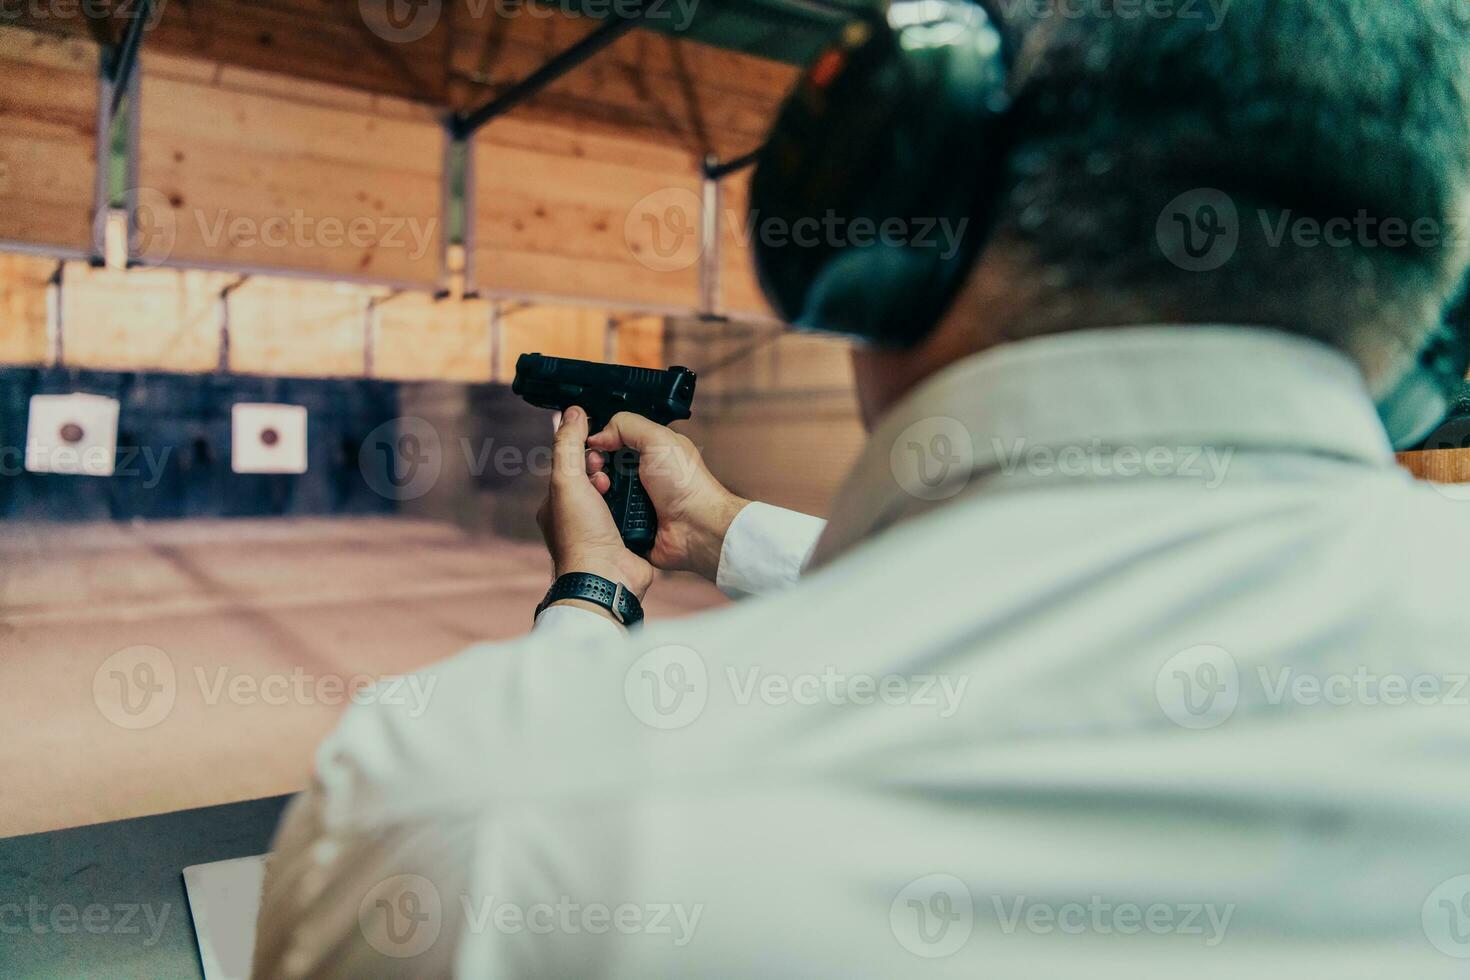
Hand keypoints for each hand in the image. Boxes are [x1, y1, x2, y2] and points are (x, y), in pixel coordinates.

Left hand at [537, 406, 653, 605]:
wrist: (607, 577)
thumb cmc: (581, 534)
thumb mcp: (567, 480)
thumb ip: (568, 444)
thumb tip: (572, 412)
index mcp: (556, 507)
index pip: (569, 469)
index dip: (582, 455)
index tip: (595, 453)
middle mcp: (577, 520)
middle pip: (593, 481)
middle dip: (604, 470)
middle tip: (608, 473)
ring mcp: (601, 532)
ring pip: (615, 497)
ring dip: (623, 488)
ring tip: (625, 487)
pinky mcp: (624, 540)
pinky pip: (632, 514)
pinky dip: (637, 506)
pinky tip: (643, 500)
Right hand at [586, 412, 748, 582]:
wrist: (694, 526)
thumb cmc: (687, 484)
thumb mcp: (658, 439)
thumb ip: (627, 425)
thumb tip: (598, 435)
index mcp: (647, 451)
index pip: (610, 441)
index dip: (598, 443)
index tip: (592, 446)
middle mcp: (638, 475)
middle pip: (599, 467)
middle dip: (593, 467)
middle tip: (597, 470)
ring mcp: (631, 500)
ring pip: (597, 492)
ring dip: (595, 491)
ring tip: (601, 490)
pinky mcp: (626, 523)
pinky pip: (603, 516)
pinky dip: (600, 513)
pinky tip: (600, 509)